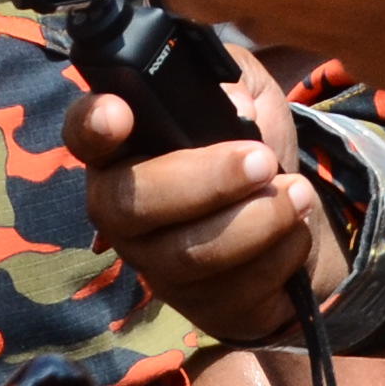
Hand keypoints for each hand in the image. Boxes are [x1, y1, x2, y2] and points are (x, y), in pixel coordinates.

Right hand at [78, 37, 347, 348]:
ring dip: (255, 220)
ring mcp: (154, 262)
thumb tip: (234, 101)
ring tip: (300, 193)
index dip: (92, 124)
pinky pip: (233, 286)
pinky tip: (297, 229)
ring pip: (188, 252)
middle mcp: (121, 207)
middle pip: (131, 203)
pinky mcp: (196, 304)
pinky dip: (279, 252)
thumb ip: (236, 81)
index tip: (118, 113)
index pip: (84, 133)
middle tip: (262, 160)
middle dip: (203, 180)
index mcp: (124, 147)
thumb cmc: (252, 148)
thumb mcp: (251, 95)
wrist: (294, 219)